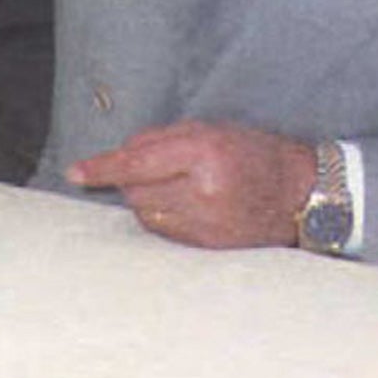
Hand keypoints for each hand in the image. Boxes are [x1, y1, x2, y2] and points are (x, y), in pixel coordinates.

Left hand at [66, 120, 315, 248]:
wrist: (302, 194)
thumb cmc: (253, 154)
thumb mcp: (210, 130)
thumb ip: (159, 140)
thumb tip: (117, 157)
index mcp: (206, 154)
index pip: (138, 163)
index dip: (103, 168)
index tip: (76, 173)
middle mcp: (204, 192)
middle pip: (136, 190)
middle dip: (134, 178)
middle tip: (160, 169)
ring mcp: (208, 225)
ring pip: (146, 213)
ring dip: (147, 199)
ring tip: (178, 187)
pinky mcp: (209, 247)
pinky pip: (164, 232)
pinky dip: (163, 217)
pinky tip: (186, 206)